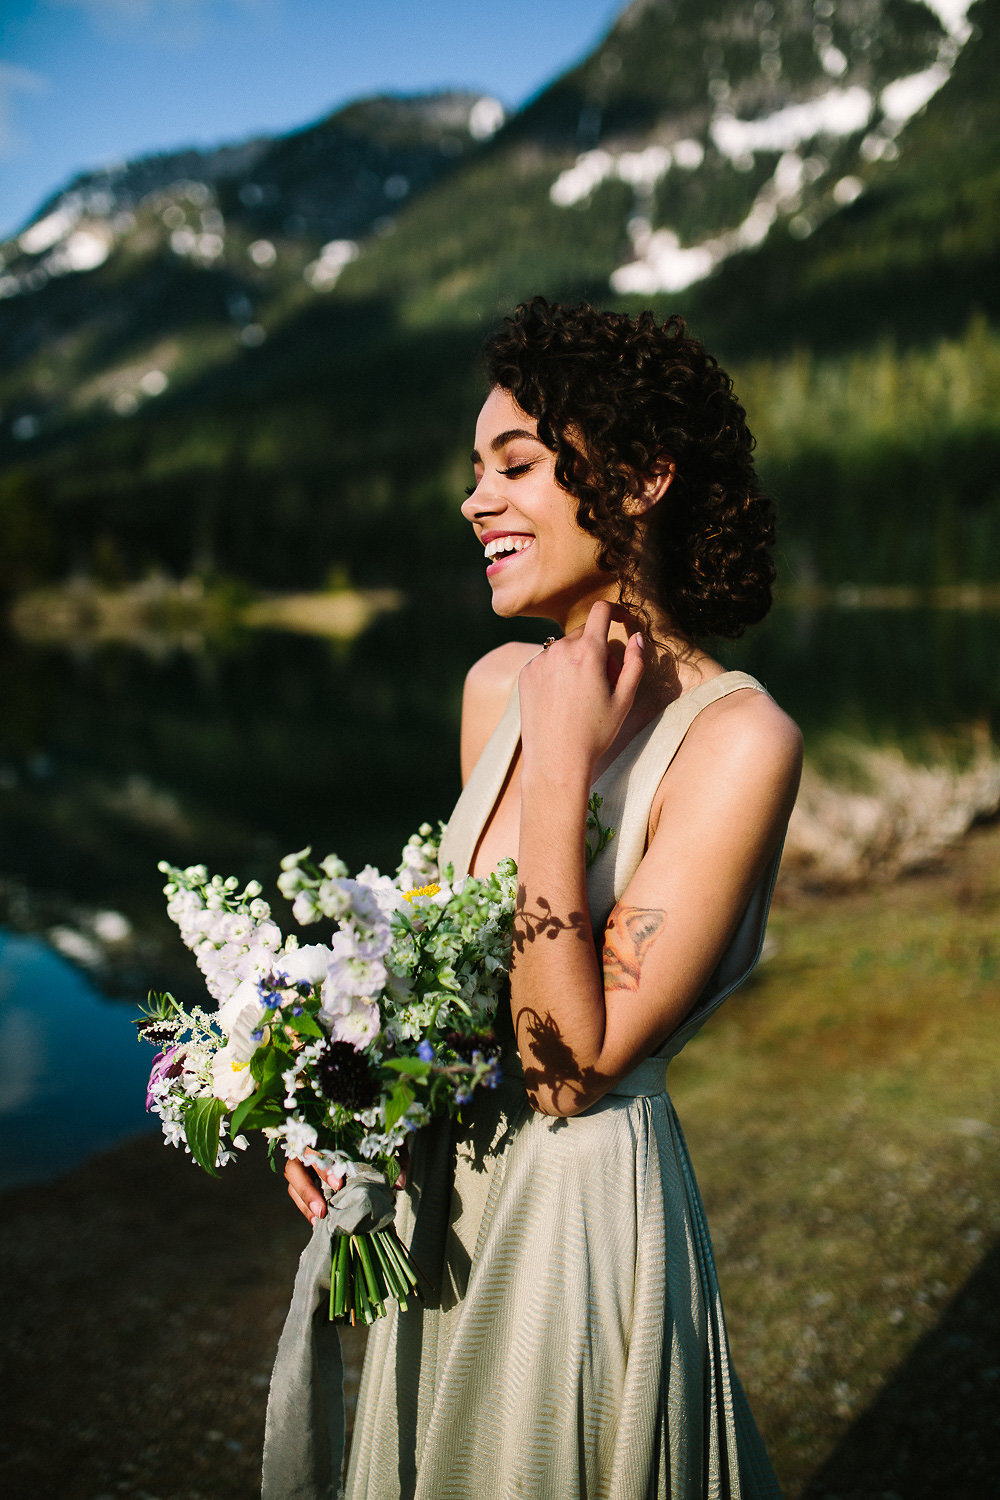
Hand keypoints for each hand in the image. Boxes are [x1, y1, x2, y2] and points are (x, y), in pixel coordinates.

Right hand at [284, 1145, 409, 1224]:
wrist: (375, 1134)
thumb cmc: (377, 1136)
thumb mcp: (389, 1145)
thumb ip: (395, 1160)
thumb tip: (399, 1183)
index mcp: (326, 1131)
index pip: (315, 1147)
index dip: (323, 1167)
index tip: (338, 1185)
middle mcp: (310, 1146)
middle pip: (294, 1166)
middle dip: (306, 1189)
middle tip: (323, 1209)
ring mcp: (305, 1162)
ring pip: (293, 1181)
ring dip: (304, 1201)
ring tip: (319, 1219)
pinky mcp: (307, 1178)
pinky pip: (298, 1193)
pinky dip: (306, 1207)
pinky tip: (318, 1222)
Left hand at [517, 602, 644, 781]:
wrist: (556, 760)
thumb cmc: (595, 733)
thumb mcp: (624, 700)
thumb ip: (635, 664)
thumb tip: (637, 638)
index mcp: (588, 652)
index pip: (602, 611)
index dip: (615, 610)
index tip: (621, 619)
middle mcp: (559, 649)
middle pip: (584, 633)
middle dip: (597, 648)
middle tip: (603, 681)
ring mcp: (539, 660)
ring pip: (564, 647)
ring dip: (575, 660)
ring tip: (580, 695)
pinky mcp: (525, 673)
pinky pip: (546, 661)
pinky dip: (556, 671)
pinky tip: (560, 699)